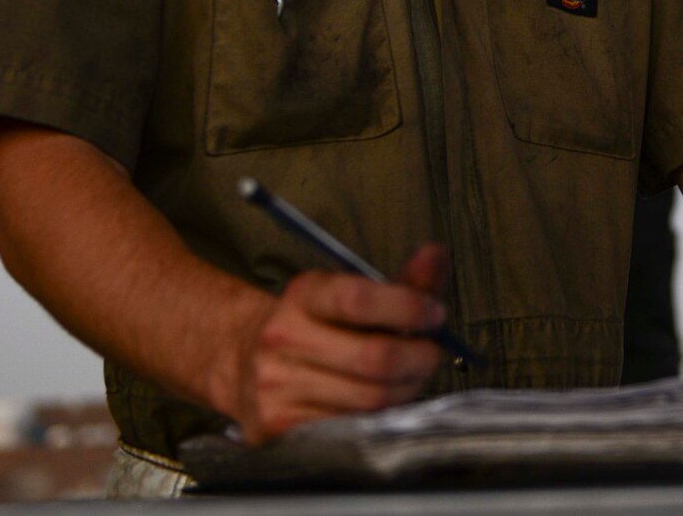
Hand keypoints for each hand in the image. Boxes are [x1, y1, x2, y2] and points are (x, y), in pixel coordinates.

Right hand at [223, 242, 452, 441]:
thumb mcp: (352, 293)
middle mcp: (283, 336)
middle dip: (419, 358)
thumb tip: (437, 255)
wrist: (245, 361)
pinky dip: (380, 417)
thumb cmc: (316, 326)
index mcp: (304, 295)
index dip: (408, 307)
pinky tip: (381, 402)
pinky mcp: (275, 424)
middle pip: (374, 358)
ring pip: (370, 399)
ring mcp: (276, 384)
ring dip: (406, 389)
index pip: (358, 299)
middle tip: (431, 353)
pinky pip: (352, 427)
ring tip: (409, 378)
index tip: (435, 314)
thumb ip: (402, 281)